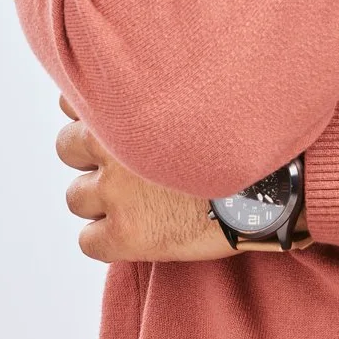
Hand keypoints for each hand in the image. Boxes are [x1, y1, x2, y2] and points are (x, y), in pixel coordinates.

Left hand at [56, 97, 232, 263]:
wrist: (271, 188)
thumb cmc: (242, 141)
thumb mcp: (192, 101)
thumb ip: (153, 99)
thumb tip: (135, 96)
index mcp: (123, 106)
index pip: (71, 104)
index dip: (95, 120)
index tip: (117, 131)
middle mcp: (109, 146)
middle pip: (66, 149)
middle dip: (91, 159)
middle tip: (128, 172)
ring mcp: (115, 192)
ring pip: (75, 197)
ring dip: (98, 201)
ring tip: (138, 205)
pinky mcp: (127, 235)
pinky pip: (89, 243)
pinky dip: (108, 242)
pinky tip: (139, 236)